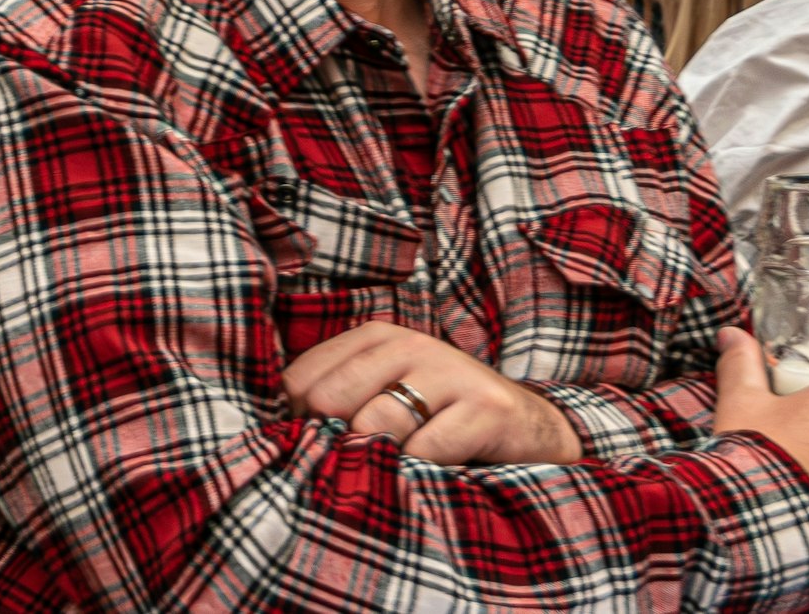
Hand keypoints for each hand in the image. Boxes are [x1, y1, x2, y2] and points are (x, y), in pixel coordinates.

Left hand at [283, 322, 580, 466]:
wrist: (528, 426)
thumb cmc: (440, 417)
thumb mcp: (385, 395)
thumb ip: (338, 402)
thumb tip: (281, 433)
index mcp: (373, 337)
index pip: (300, 380)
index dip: (296, 423)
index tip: (313, 448)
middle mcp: (408, 343)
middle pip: (330, 401)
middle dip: (336, 442)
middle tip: (358, 464)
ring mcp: (449, 371)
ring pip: (376, 424)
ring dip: (380, 459)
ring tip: (397, 467)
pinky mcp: (487, 408)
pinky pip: (426, 451)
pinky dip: (422, 472)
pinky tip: (434, 472)